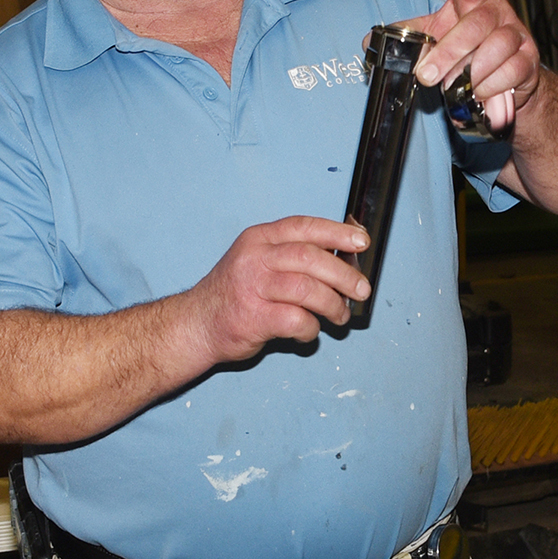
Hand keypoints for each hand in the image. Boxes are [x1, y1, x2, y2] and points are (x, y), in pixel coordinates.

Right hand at [181, 215, 372, 361]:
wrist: (196, 325)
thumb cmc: (234, 294)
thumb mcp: (258, 261)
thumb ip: (294, 255)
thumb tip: (344, 256)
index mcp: (259, 239)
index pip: (304, 227)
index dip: (337, 233)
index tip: (362, 242)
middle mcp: (255, 258)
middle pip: (311, 258)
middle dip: (344, 275)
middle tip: (361, 290)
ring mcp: (252, 287)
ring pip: (308, 290)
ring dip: (333, 305)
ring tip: (340, 315)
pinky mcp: (253, 318)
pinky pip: (297, 320)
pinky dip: (311, 328)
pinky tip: (308, 331)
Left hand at [404, 0, 543, 129]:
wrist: (499, 82)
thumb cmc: (467, 51)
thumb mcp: (436, 37)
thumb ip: (408, 35)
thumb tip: (369, 42)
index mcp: (473, 1)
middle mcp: (498, 13)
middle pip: (477, 24)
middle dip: (449, 53)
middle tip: (426, 76)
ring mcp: (516, 36)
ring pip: (496, 49)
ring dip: (470, 74)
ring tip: (455, 87)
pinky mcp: (529, 61)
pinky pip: (511, 72)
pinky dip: (489, 87)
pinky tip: (478, 93)